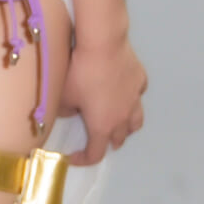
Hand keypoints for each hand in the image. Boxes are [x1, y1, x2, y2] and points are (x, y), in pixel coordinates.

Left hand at [57, 33, 147, 166]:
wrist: (104, 44)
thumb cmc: (80, 72)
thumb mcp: (63, 94)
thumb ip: (63, 110)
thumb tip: (67, 112)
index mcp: (103, 126)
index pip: (95, 154)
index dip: (83, 159)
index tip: (72, 157)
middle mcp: (123, 117)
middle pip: (119, 140)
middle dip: (107, 142)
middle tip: (96, 137)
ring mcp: (135, 99)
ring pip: (136, 122)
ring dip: (126, 127)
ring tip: (118, 122)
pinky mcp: (140, 80)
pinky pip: (138, 95)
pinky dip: (131, 98)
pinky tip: (123, 90)